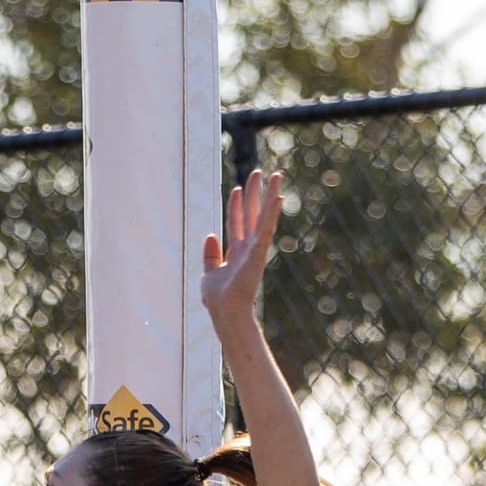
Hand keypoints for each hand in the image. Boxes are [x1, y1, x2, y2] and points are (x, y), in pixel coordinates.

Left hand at [199, 167, 283, 334]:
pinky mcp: (258, 253)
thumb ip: (211, 254)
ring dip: (269, 195)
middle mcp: (248, 248)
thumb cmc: (218, 299)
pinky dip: (271, 213)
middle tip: (259, 172)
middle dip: (255, 193)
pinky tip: (277, 197)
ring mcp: (255, 249)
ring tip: (276, 176)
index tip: (238, 188)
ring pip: (263, 216)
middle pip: (252, 214)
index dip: (236, 205)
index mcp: (236, 252)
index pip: (236, 222)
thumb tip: (210, 235)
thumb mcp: (209, 273)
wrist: (225, 312)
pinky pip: (266, 229)